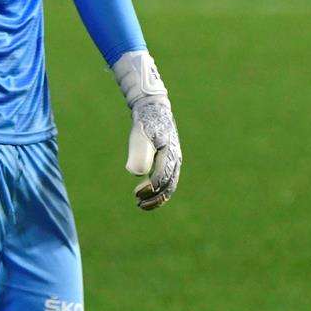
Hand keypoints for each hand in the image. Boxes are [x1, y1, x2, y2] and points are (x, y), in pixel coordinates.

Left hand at [112, 51, 181, 210]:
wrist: (153, 107)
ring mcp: (174, 159)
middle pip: (169, 185)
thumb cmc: (145, 121)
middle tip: (138, 204)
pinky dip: (158, 188)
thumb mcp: (139, 134)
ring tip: (140, 203)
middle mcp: (175, 158)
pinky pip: (167, 178)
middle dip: (155, 198)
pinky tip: (146, 191)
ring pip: (169, 184)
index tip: (136, 194)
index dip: (151, 190)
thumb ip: (139, 152)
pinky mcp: (169, 159)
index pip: (163, 178)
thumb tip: (136, 172)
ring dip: (157, 196)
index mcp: (169, 153)